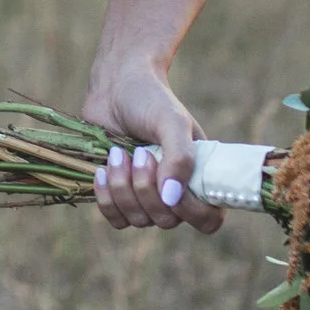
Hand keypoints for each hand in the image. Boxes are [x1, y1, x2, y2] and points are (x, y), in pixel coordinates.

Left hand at [80, 68, 223, 233]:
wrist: (115, 88)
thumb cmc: (151, 100)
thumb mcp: (172, 122)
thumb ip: (180, 158)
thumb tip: (172, 198)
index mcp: (200, 177)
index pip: (208, 220)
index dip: (191, 212)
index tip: (171, 185)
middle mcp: (176, 192)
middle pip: (166, 220)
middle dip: (146, 189)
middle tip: (139, 153)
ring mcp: (147, 198)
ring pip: (138, 220)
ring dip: (123, 188)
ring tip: (117, 153)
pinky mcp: (120, 197)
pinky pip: (116, 219)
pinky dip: (106, 198)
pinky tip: (102, 171)